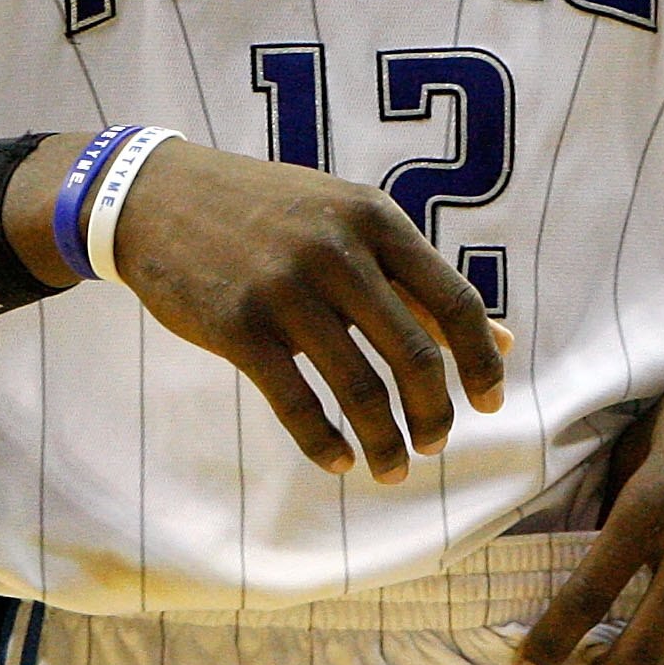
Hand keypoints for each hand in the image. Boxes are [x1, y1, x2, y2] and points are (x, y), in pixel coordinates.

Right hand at [5, 135, 510, 481]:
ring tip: (393, 468)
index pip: (454, 300)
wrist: (159, 196)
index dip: (482, 361)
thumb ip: (419, 281)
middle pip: (414, 353)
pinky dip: (326, 442)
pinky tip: (340, 460)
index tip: (490, 404)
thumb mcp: (348, 224)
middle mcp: (337, 250)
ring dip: (386, 440)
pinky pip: (297, 403)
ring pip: (360, 387)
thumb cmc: (270, 214)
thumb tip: (504, 341)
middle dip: (435, 412)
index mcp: (375, 218)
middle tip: (435, 443)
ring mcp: (286, 288)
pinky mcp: (239, 326)